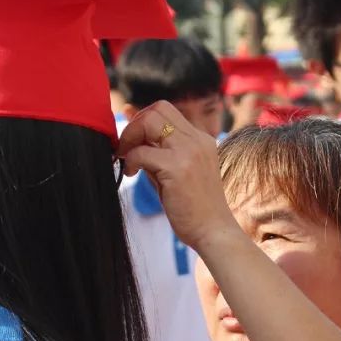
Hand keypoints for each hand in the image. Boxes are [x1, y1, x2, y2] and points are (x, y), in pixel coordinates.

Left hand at [117, 101, 240, 252]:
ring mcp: (189, 151)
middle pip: (158, 108)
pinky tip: (132, 174)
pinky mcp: (178, 167)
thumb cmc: (193, 207)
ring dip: (130, 137)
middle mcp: (197, 140)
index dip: (142, 118)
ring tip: (127, 159)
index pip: (165, 110)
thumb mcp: (175, 172)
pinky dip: (131, 160)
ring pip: (150, 121)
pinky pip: (142, 152)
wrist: (214, 231)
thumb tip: (131, 123)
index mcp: (200, 139)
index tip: (131, 138)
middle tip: (126, 148)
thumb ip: (156, 149)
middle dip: (134, 124)